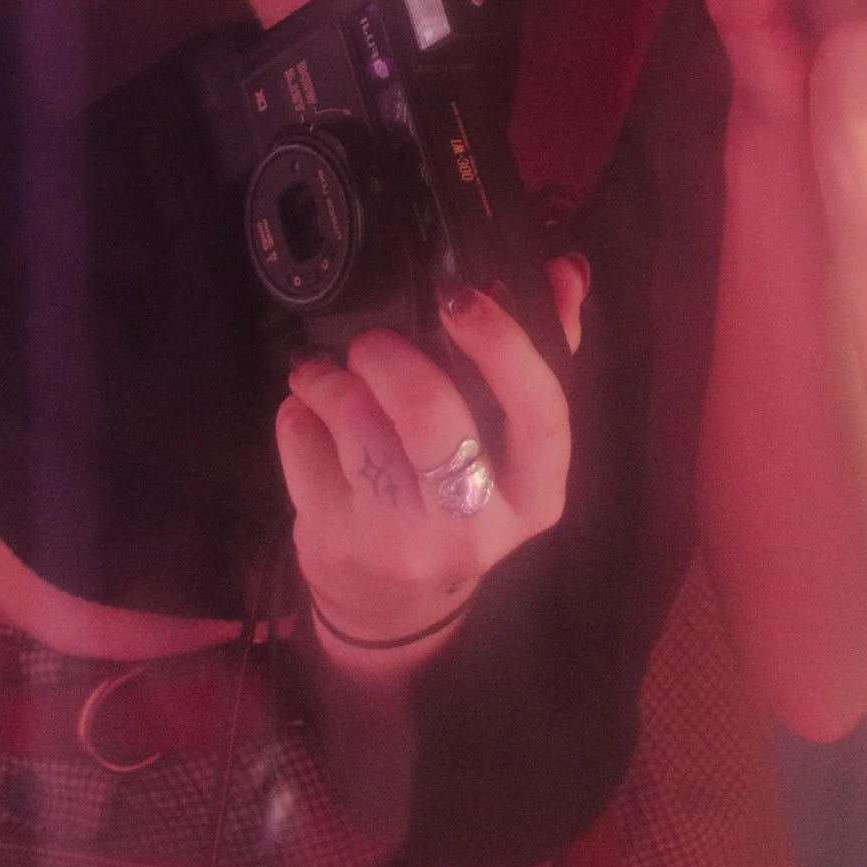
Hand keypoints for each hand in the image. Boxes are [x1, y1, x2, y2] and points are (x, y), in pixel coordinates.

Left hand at [276, 265, 586, 679]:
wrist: (390, 597)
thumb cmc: (460, 489)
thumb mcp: (508, 437)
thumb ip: (544, 349)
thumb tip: (568, 269)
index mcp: (536, 494)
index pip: (538, 412)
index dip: (501, 345)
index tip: (460, 297)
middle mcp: (476, 529)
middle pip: (432, 416)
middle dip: (391, 355)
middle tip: (372, 341)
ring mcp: (401, 541)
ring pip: (357, 423)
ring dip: (332, 378)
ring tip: (329, 371)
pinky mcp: (336, 540)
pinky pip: (302, 441)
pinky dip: (298, 410)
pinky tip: (312, 413)